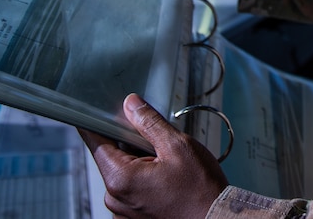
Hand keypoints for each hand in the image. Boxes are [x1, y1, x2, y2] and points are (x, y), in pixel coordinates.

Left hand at [80, 94, 228, 218]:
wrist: (216, 218)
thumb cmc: (200, 191)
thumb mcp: (177, 146)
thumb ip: (149, 123)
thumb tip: (131, 105)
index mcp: (120, 179)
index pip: (96, 142)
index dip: (100, 122)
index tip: (104, 112)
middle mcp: (116, 199)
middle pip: (112, 157)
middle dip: (130, 143)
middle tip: (157, 141)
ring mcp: (123, 212)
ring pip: (124, 173)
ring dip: (140, 162)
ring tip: (167, 165)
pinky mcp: (133, 218)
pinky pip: (132, 190)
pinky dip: (144, 180)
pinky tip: (166, 179)